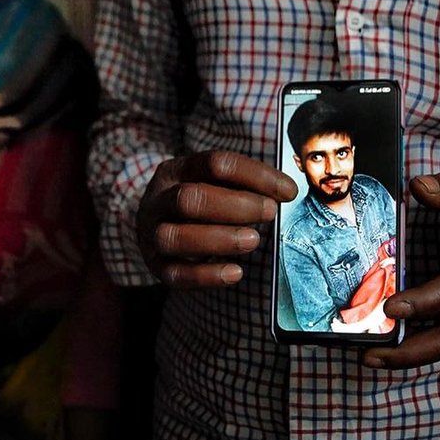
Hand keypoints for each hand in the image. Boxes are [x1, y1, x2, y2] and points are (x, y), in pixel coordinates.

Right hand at [137, 151, 296, 287]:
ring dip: (219, 239)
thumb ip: (242, 183)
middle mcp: (158, 199)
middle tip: (270, 212)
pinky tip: (236, 273)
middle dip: (235, 206)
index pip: (215, 163)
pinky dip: (207, 276)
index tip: (288, 190)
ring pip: (175, 237)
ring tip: (254, 240)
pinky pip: (176, 274)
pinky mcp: (155, 266)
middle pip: (189, 198)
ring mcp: (151, 233)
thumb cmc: (197, 200)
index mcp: (176, 169)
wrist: (153, 223)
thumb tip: (287, 191)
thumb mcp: (210, 181)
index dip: (255, 175)